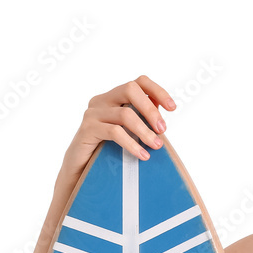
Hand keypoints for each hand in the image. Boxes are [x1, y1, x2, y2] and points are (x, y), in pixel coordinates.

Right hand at [61, 75, 175, 180]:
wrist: (80, 170)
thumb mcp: (127, 133)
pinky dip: (132, 144)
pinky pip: (115, 132)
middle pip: (130, 89)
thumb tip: (162, 116)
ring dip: (144, 131)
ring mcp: (93, 113)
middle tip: (162, 129)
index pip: (138, 83)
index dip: (157, 91)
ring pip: (125, 114)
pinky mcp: (88, 128)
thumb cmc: (106, 151)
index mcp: (114, 98)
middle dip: (150, 109)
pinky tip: (142, 155)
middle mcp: (102, 100)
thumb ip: (140, 121)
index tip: (172, 108)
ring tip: (155, 146)